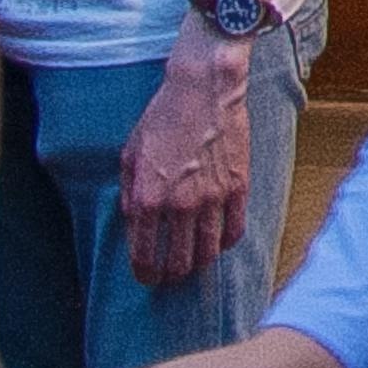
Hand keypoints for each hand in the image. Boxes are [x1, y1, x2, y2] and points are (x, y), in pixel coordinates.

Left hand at [121, 34, 252, 287]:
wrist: (203, 90)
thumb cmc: (162, 117)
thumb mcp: (129, 154)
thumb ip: (129, 193)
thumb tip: (134, 222)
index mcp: (147, 198)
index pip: (144, 255)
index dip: (144, 273)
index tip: (146, 277)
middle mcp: (178, 205)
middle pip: (178, 262)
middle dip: (171, 276)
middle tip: (170, 277)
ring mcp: (211, 198)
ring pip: (208, 253)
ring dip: (198, 265)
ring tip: (194, 265)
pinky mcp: (238, 187)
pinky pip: (235, 230)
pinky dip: (226, 243)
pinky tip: (220, 242)